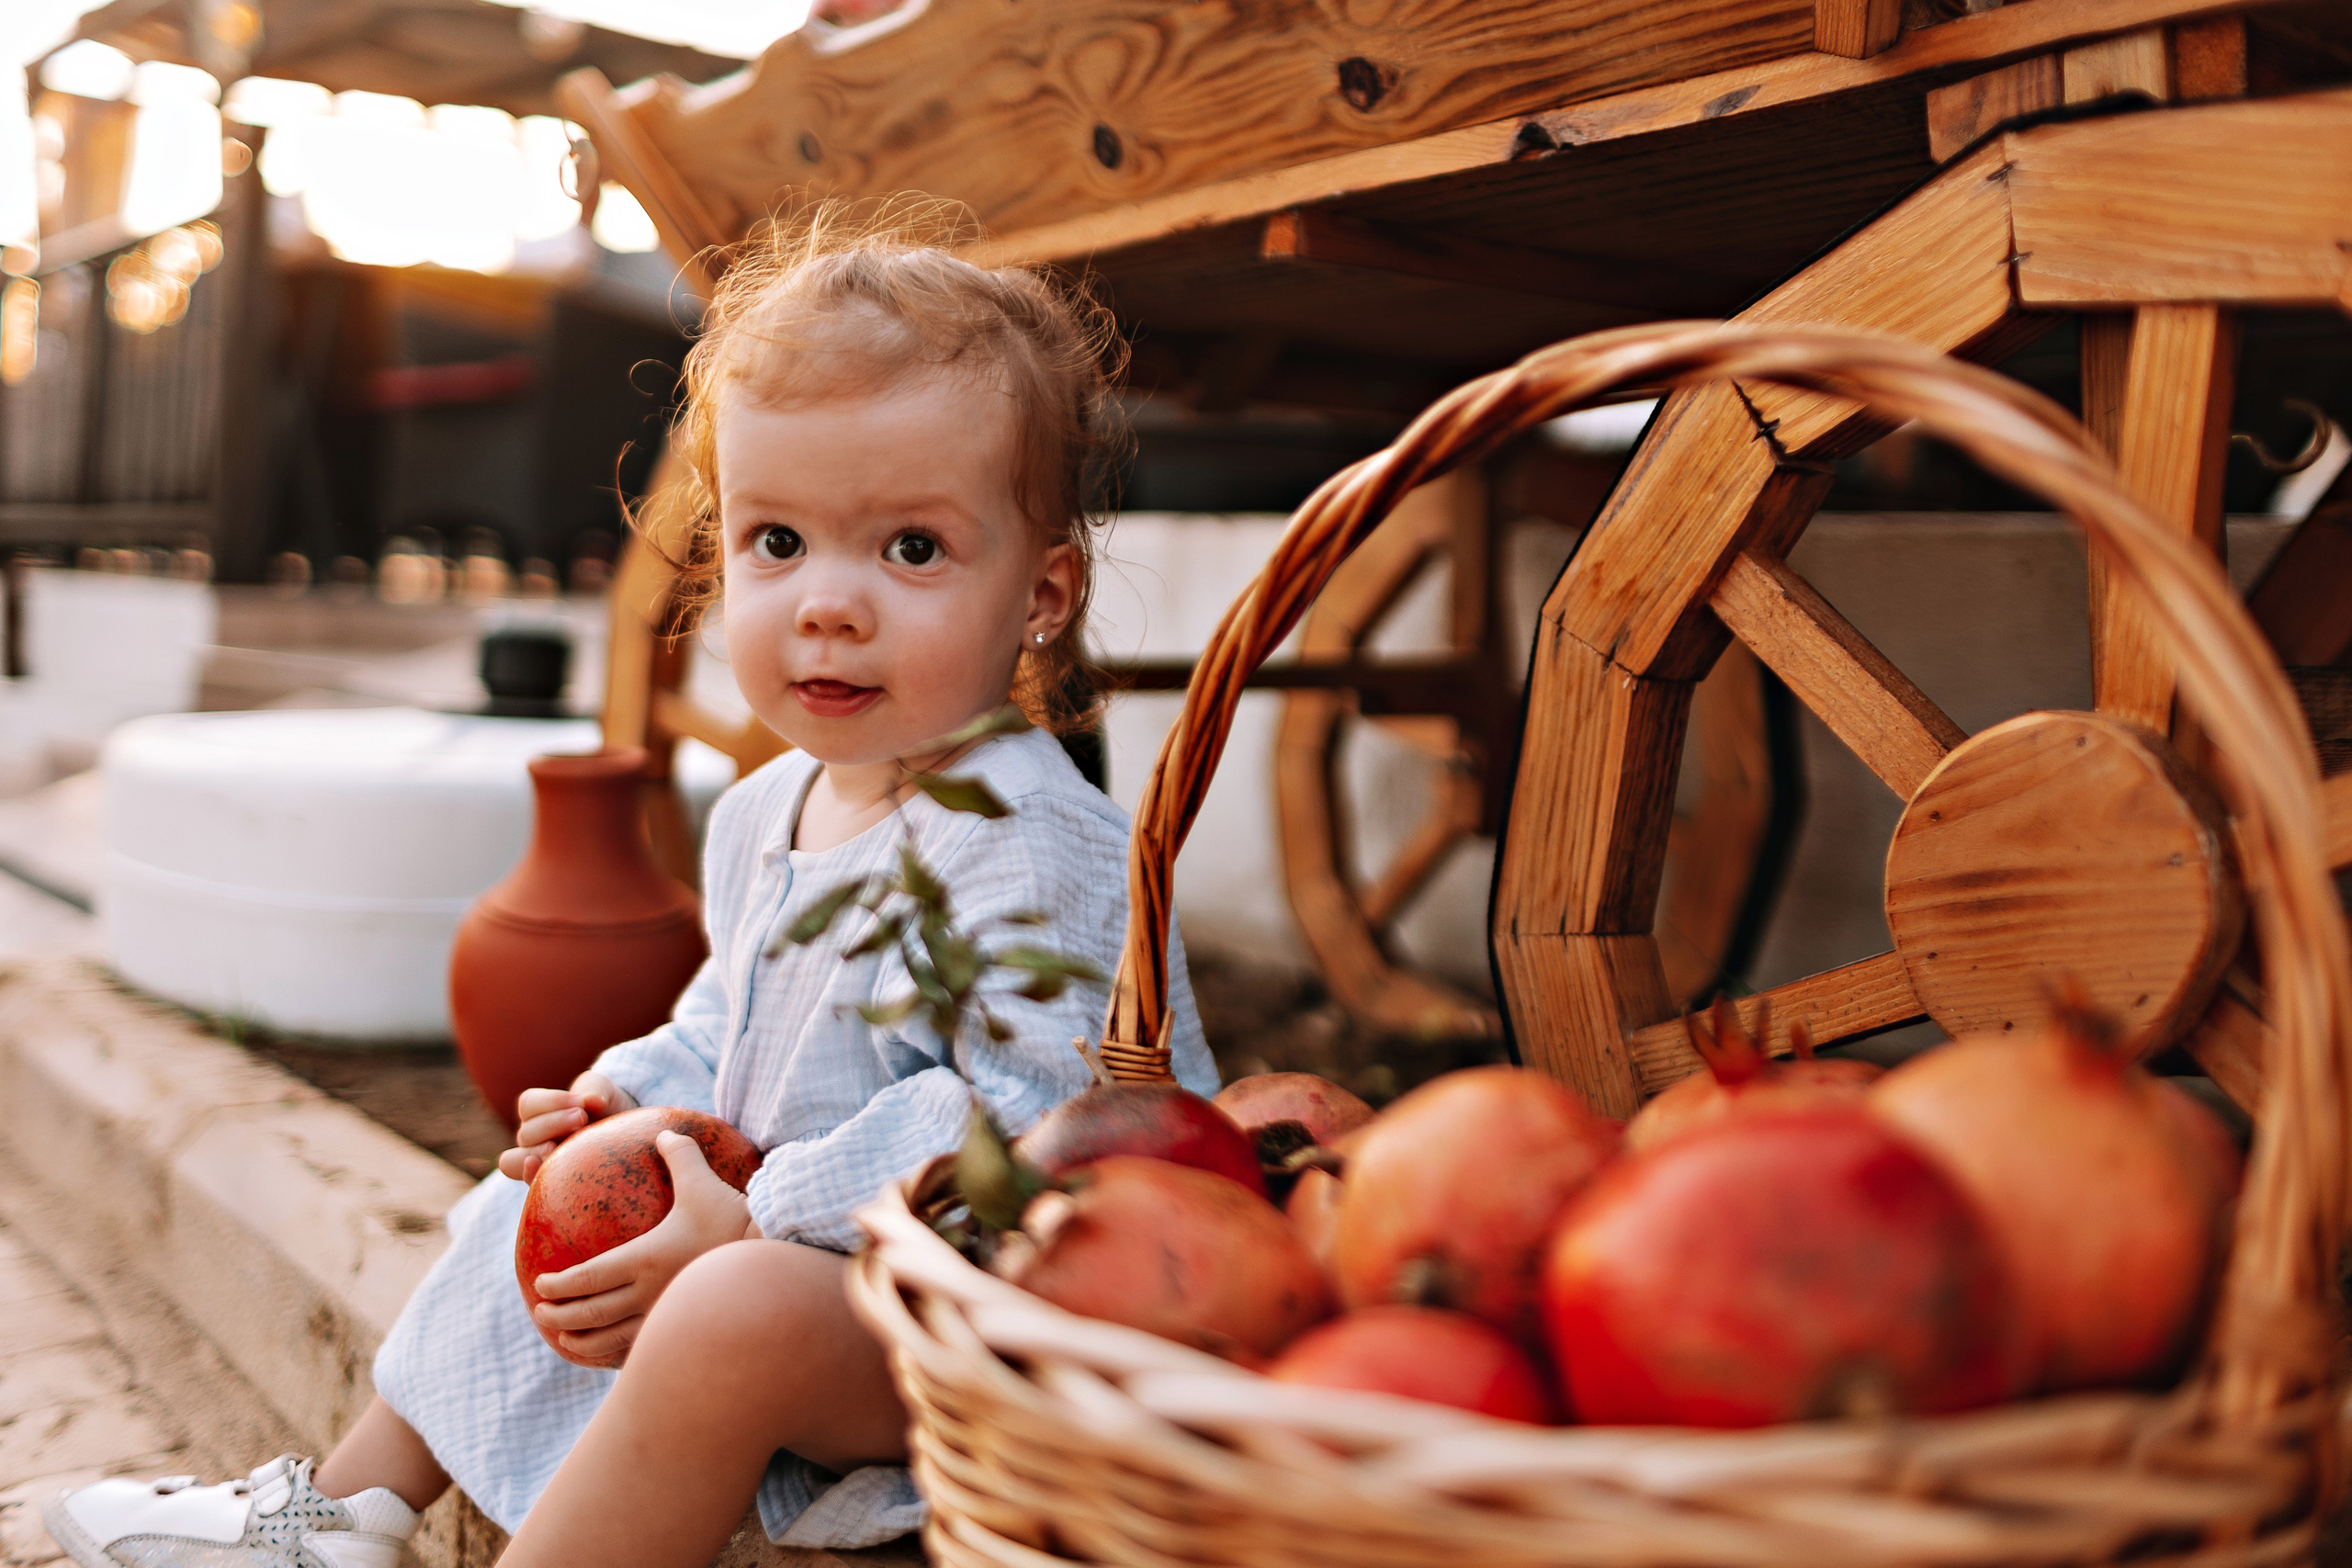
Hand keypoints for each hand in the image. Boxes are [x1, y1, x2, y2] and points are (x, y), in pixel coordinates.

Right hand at [497, 1071, 637, 1182]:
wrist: (622, 1133)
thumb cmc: (605, 1108)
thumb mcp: (602, 1091)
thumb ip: (594, 1089)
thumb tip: (592, 1100)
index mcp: (539, 1112)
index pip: (528, 1104)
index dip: (551, 1101)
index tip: (580, 1101)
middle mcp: (533, 1138)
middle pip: (526, 1132)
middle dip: (553, 1123)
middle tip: (582, 1118)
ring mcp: (539, 1162)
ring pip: (517, 1160)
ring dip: (539, 1151)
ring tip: (560, 1147)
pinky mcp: (550, 1183)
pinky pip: (529, 1183)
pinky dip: (531, 1176)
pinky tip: (544, 1169)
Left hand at [527, 1130, 763, 1365]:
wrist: (771, 1256)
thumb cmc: (734, 1220)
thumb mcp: (704, 1183)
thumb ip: (680, 1155)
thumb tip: (664, 1133)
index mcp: (644, 1258)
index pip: (588, 1277)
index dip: (559, 1284)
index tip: (540, 1284)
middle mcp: (648, 1292)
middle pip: (591, 1313)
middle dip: (559, 1315)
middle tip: (540, 1312)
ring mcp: (664, 1315)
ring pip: (611, 1339)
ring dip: (581, 1341)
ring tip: (564, 1339)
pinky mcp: (681, 1327)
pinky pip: (639, 1348)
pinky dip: (614, 1354)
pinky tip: (607, 1353)